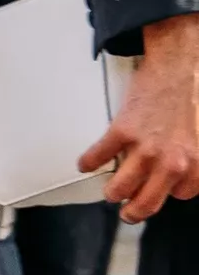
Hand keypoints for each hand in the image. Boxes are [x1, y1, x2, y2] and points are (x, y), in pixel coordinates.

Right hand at [82, 12, 198, 220]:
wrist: (183, 62)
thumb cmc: (197, 90)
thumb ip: (195, 154)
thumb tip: (185, 165)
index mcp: (195, 164)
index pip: (181, 195)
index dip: (170, 191)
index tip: (164, 189)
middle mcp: (170, 162)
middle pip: (146, 204)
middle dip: (134, 211)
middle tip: (129, 212)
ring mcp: (144, 148)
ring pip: (119, 188)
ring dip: (112, 192)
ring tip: (110, 191)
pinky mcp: (122, 131)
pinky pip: (98, 156)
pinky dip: (88, 162)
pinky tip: (87, 163)